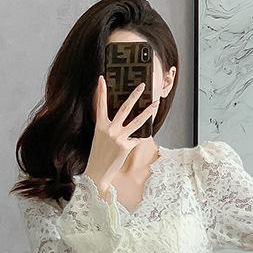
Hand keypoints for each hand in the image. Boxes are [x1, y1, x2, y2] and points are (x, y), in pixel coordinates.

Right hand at [84, 76, 159, 196]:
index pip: (100, 105)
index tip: (102, 79)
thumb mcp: (99, 138)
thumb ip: (109, 128)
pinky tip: (139, 139)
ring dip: (148, 112)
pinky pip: (136, 139)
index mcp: (100, 126)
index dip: (101, 91)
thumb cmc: (98, 156)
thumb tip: (122, 121)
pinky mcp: (126, 147)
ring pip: (137, 121)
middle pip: (125, 108)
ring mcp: (119, 138)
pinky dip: (138, 139)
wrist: (97, 173)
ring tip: (155, 104)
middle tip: (142, 86)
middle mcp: (110, 129)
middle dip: (134, 96)